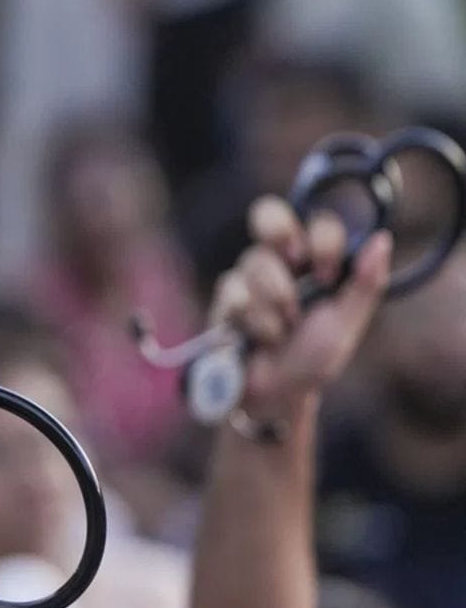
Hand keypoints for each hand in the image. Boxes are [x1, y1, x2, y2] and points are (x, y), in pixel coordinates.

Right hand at [211, 196, 391, 418]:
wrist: (273, 395)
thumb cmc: (312, 361)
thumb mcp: (345, 324)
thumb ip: (365, 283)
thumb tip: (382, 238)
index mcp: (317, 262)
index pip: (318, 223)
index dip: (322, 242)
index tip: (328, 277)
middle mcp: (281, 261)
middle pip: (267, 213)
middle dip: (278, 232)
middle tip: (292, 263)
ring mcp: (249, 277)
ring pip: (255, 262)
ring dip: (274, 303)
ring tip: (281, 332)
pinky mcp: (225, 297)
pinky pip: (232, 291)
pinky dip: (251, 320)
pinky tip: (257, 339)